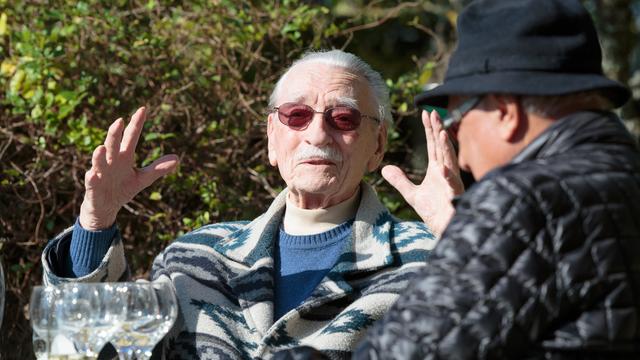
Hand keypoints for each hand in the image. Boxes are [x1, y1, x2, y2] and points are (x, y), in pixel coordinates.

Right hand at [79, 107, 178, 229]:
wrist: (106, 206)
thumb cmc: (123, 188)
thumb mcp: (143, 179)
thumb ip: (157, 168)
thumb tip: (177, 158)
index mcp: (124, 157)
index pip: (131, 137)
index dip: (136, 124)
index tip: (143, 109)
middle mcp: (111, 161)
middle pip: (113, 145)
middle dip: (115, 134)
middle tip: (120, 121)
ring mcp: (101, 172)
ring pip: (99, 162)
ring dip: (100, 155)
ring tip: (102, 147)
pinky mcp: (93, 186)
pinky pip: (91, 181)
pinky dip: (91, 178)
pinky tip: (92, 174)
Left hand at [382, 110, 463, 236]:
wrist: (446, 230)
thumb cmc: (435, 212)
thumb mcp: (412, 195)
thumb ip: (400, 181)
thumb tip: (385, 169)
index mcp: (438, 170)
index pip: (433, 145)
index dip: (430, 129)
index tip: (426, 113)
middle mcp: (447, 172)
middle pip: (442, 148)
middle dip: (438, 130)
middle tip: (433, 113)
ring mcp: (452, 183)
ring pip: (450, 162)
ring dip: (446, 148)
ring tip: (441, 132)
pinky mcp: (455, 197)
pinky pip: (452, 186)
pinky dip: (448, 178)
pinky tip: (443, 169)